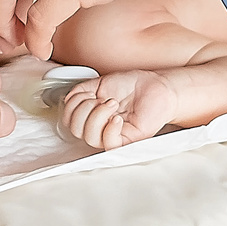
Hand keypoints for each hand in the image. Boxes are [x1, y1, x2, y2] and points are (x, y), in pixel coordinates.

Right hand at [59, 69, 180, 149]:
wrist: (157, 87)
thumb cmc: (135, 86)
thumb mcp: (101, 82)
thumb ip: (81, 90)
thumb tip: (69, 99)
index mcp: (91, 115)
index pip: (69, 121)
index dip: (72, 106)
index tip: (89, 94)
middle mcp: (100, 127)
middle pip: (75, 130)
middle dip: (84, 109)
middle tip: (102, 99)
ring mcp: (113, 135)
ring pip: (90, 137)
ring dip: (98, 115)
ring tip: (113, 104)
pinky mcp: (127, 141)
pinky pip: (109, 143)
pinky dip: (109, 127)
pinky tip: (118, 116)